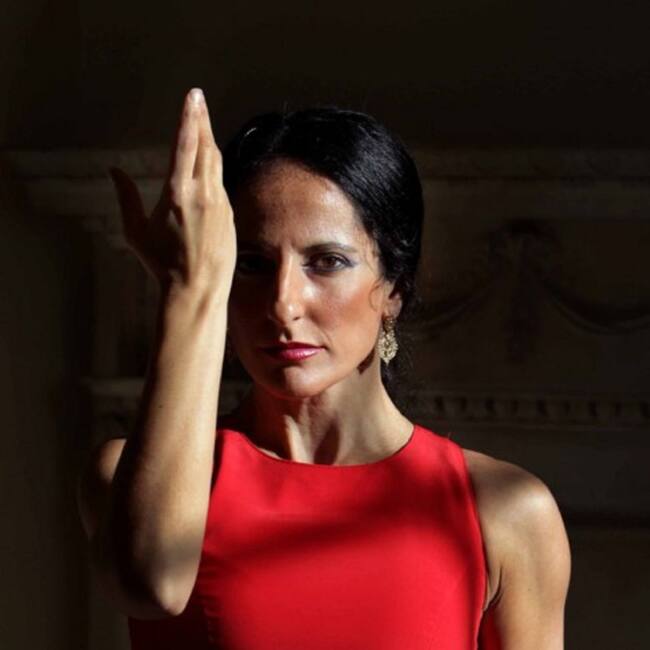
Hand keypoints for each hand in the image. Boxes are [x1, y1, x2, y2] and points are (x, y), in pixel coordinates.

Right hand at [109, 88, 236, 298]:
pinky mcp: (230, 215)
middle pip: (206, 147)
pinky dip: (214, 169)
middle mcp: (203, 194)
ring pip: (216, 164)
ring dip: (209, 142)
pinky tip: (210, 164)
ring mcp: (220, 204)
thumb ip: (126, 197)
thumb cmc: (162, 263)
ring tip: (203, 125)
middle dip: (202, 121)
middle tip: (199, 101)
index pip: (185, 145)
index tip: (192, 96)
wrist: (197, 290)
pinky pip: (221, 184)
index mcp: (177, 193)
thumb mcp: (136, 231)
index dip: (189, 117)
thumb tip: (114, 171)